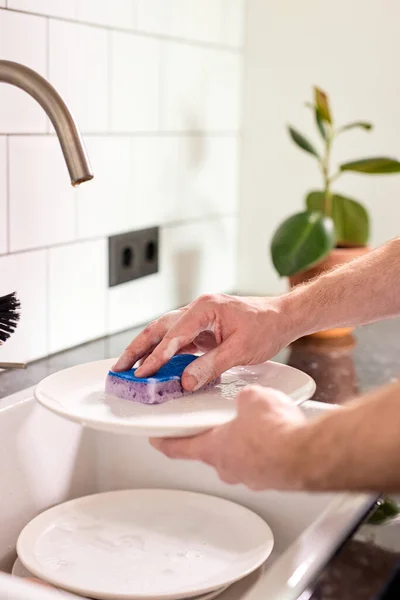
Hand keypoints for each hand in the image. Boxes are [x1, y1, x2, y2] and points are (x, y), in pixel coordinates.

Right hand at [113, 293, 294, 391]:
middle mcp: (198, 309)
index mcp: (206, 308)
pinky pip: (177, 340)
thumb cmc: (266, 327)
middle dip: (138, 347)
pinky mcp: (202, 328)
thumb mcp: (240, 350)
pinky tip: (153, 364)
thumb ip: (211, 365)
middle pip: (160, 328)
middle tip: (120, 366)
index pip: (175, 334)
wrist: (282, 318)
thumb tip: (186, 381)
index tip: (143, 372)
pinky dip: (163, 352)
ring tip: (128, 366)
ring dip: (147, 348)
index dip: (157, 355)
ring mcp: (199, 318)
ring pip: (165, 332)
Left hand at [151, 386, 306, 490]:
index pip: (177, 447)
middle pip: (211, 451)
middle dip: (216, 435)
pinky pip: (262, 462)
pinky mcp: (272, 479)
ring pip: (240, 458)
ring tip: (259, 424)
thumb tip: (247, 400)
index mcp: (214, 448)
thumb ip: (242, 399)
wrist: (306, 452)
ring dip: (244, 443)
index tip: (156, 438)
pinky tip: (276, 435)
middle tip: (222, 420)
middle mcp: (229, 467)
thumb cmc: (275, 432)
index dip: (164, 440)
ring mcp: (251, 477)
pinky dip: (265, 450)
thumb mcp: (251, 399)